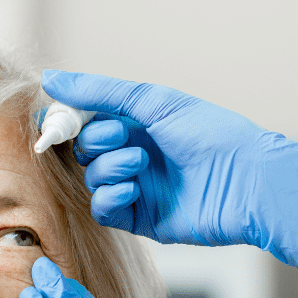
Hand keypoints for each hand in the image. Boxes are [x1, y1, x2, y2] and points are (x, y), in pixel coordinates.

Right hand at [45, 69, 297, 284]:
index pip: (86, 122)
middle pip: (84, 151)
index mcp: (137, 124)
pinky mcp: (142, 218)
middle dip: (96, 143)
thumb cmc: (210, 133)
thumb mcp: (152, 101)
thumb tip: (50, 79)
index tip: (60, 121)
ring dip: (109, 168)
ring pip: (92, 180)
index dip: (70, 122)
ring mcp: (137, 187)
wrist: (247, 180)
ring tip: (140, 163)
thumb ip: (99, 92)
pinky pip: (104, 210)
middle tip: (123, 137)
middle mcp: (134, 154)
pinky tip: (133, 189)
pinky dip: (109, 198)